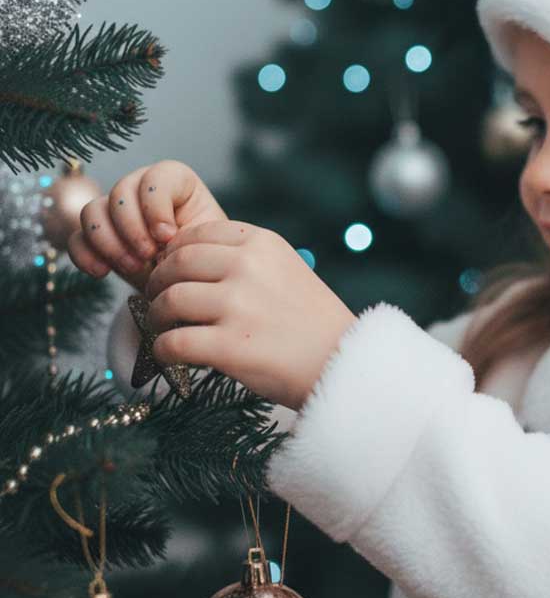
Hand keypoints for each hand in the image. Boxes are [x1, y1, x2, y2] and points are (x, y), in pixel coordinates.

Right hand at [67, 160, 227, 293]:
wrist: (188, 282)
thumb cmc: (203, 257)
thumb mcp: (206, 242)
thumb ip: (189, 233)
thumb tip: (163, 238)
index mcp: (176, 182)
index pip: (156, 177)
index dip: (156, 206)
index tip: (168, 236)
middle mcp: (141, 189)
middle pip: (120, 192)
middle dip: (132, 228)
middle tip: (148, 256)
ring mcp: (115, 211)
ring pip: (92, 211)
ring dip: (109, 242)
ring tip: (133, 267)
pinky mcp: (97, 237)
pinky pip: (76, 238)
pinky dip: (85, 255)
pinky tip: (102, 272)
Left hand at [142, 219, 357, 410]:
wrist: (342, 363)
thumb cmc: (312, 321)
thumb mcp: (287, 269)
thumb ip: (245, 259)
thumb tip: (185, 261)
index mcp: (263, 243)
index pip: (198, 234)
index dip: (175, 253)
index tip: (172, 271)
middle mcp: (248, 267)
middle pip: (176, 264)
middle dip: (158, 283)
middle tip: (157, 300)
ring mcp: (238, 306)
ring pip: (169, 301)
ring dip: (157, 317)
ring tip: (165, 328)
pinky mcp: (229, 346)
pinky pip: (172, 343)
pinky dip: (163, 350)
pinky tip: (170, 355)